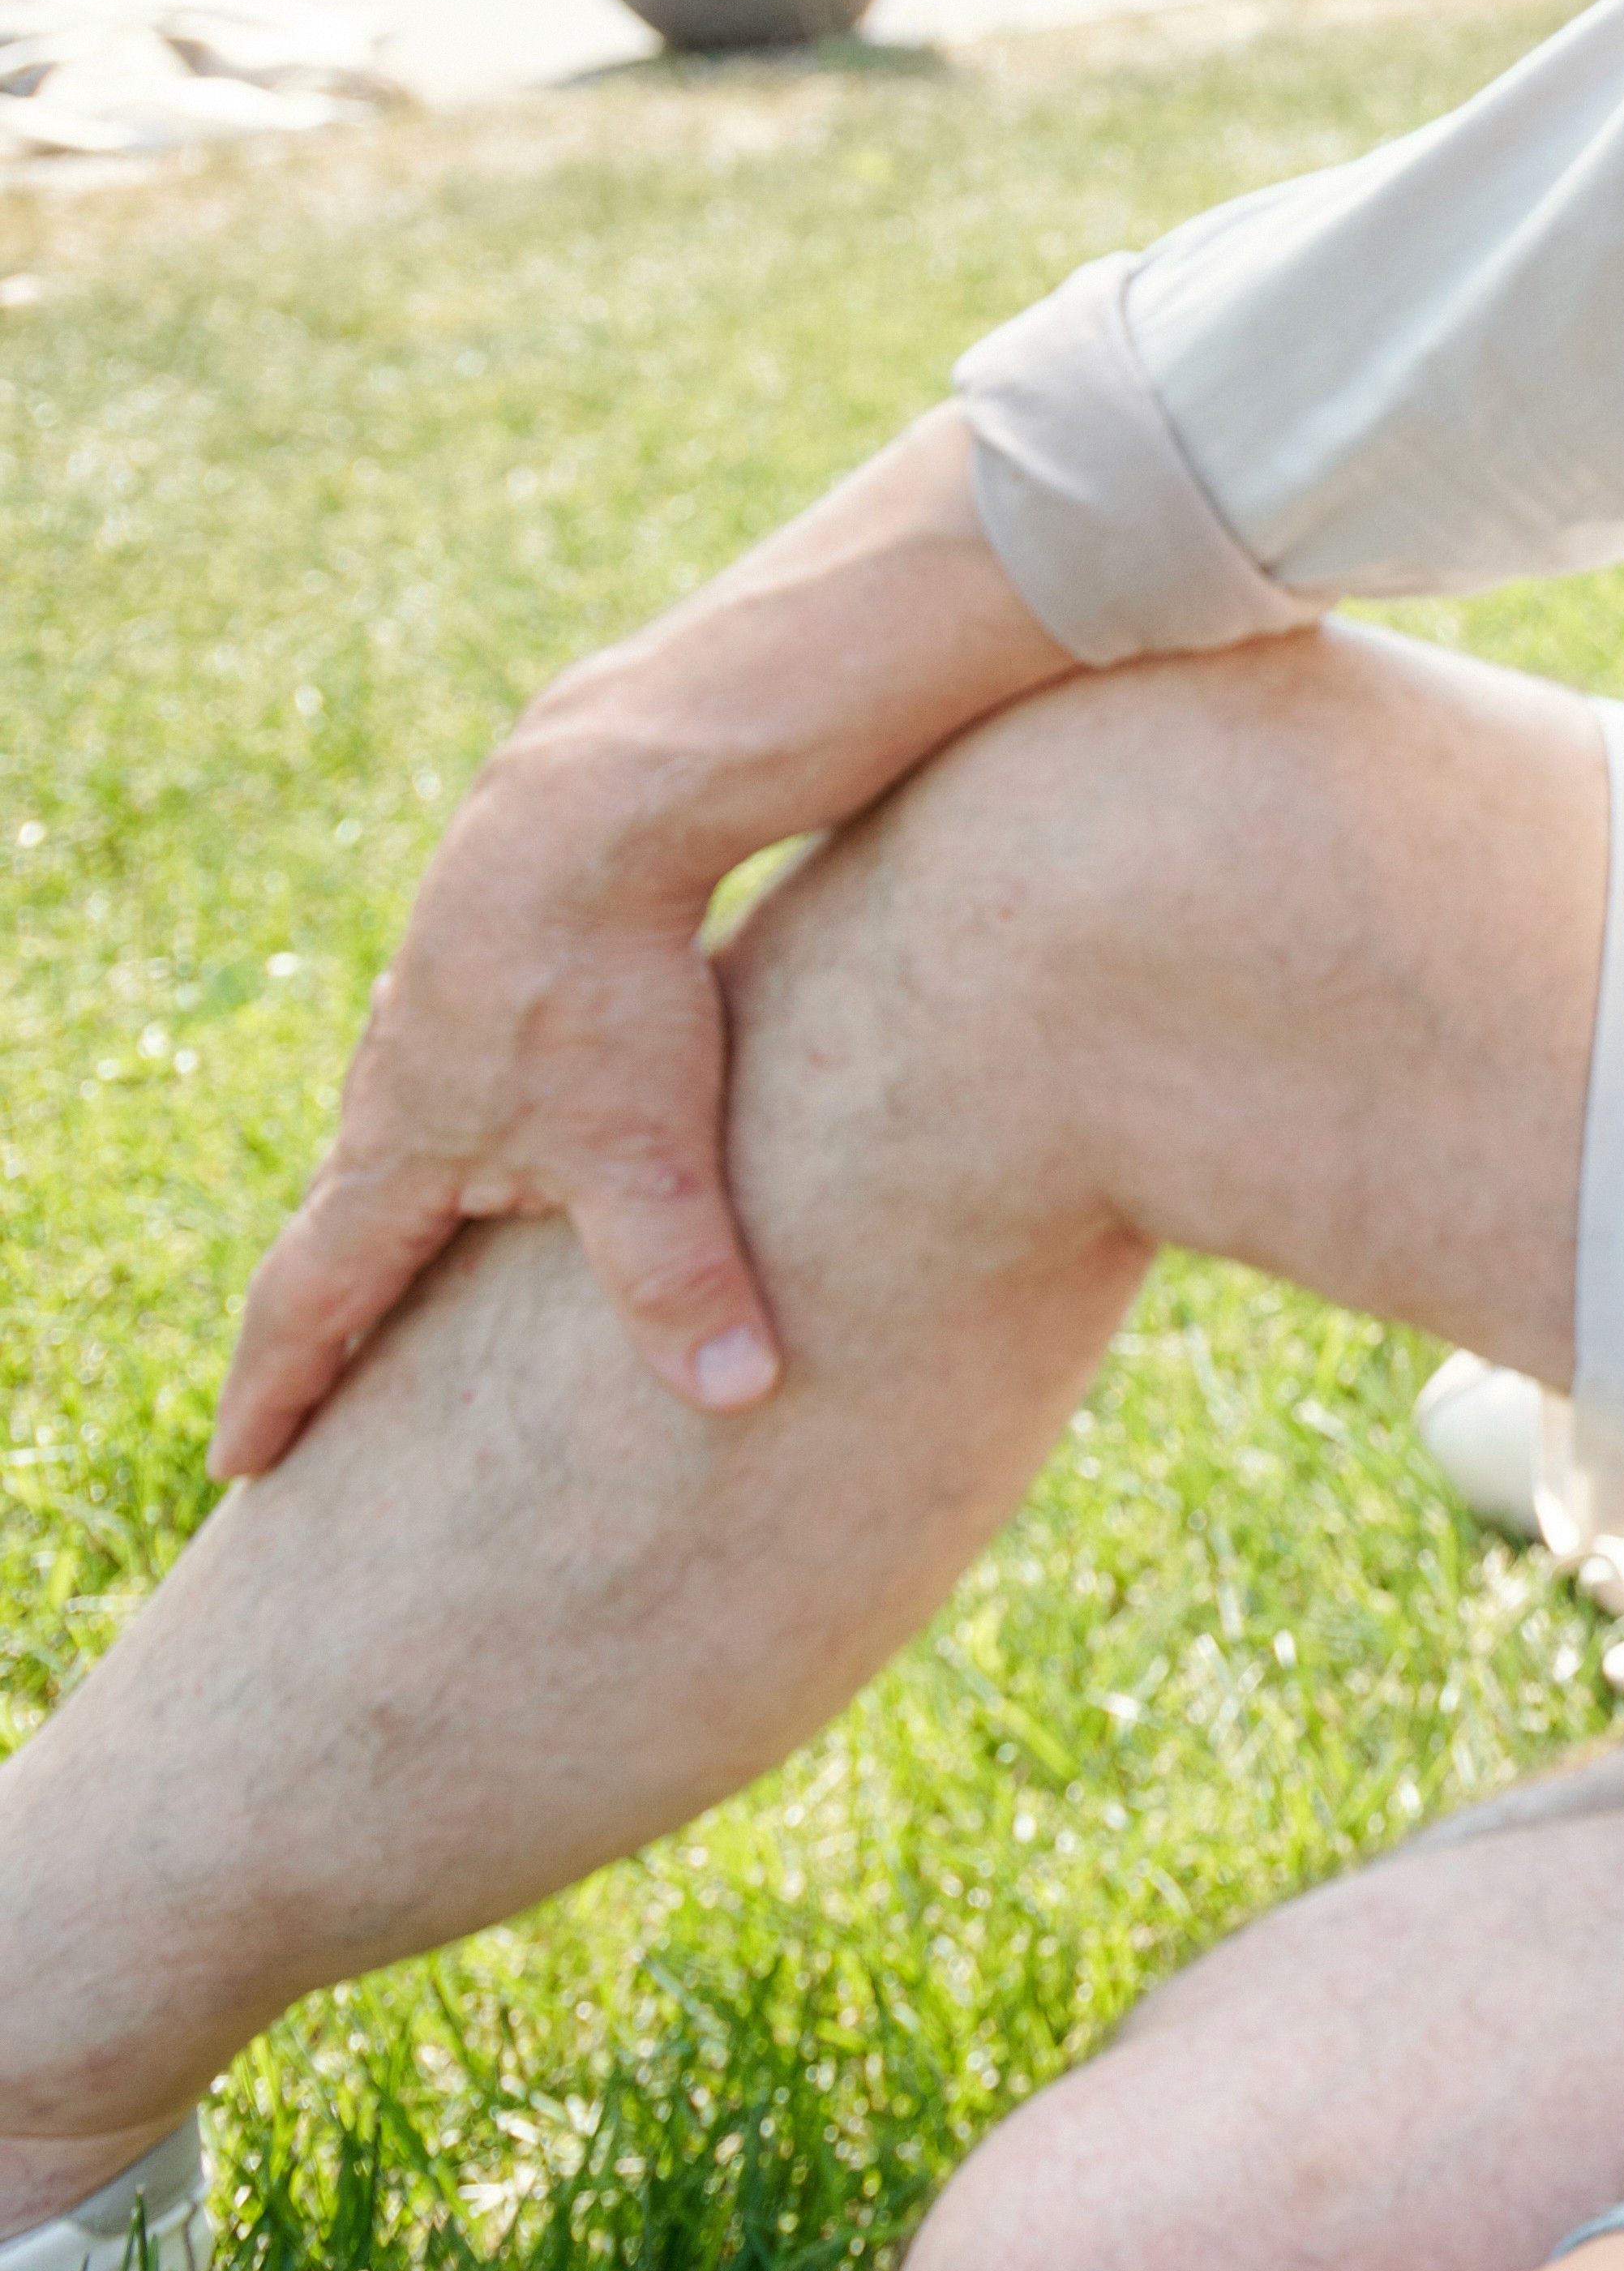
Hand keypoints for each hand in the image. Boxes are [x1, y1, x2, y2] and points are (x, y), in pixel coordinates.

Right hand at [220, 771, 775, 1470]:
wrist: (597, 807)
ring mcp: (434, 1019)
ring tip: (408, 1262)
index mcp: (395, 1153)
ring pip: (402, 1141)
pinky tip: (516, 1118)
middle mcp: (389, 1090)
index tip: (239, 1464)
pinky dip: (474, 1127)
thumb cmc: (603, 986)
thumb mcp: (646, 1152)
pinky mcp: (496, 961)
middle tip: (311, 1382)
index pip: (312, 1300)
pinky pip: (471, 1071)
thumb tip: (737, 1401)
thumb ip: (681, 1278)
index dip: (278, 1390)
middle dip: (330, 1310)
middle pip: (342, 1224)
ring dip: (397, 1208)